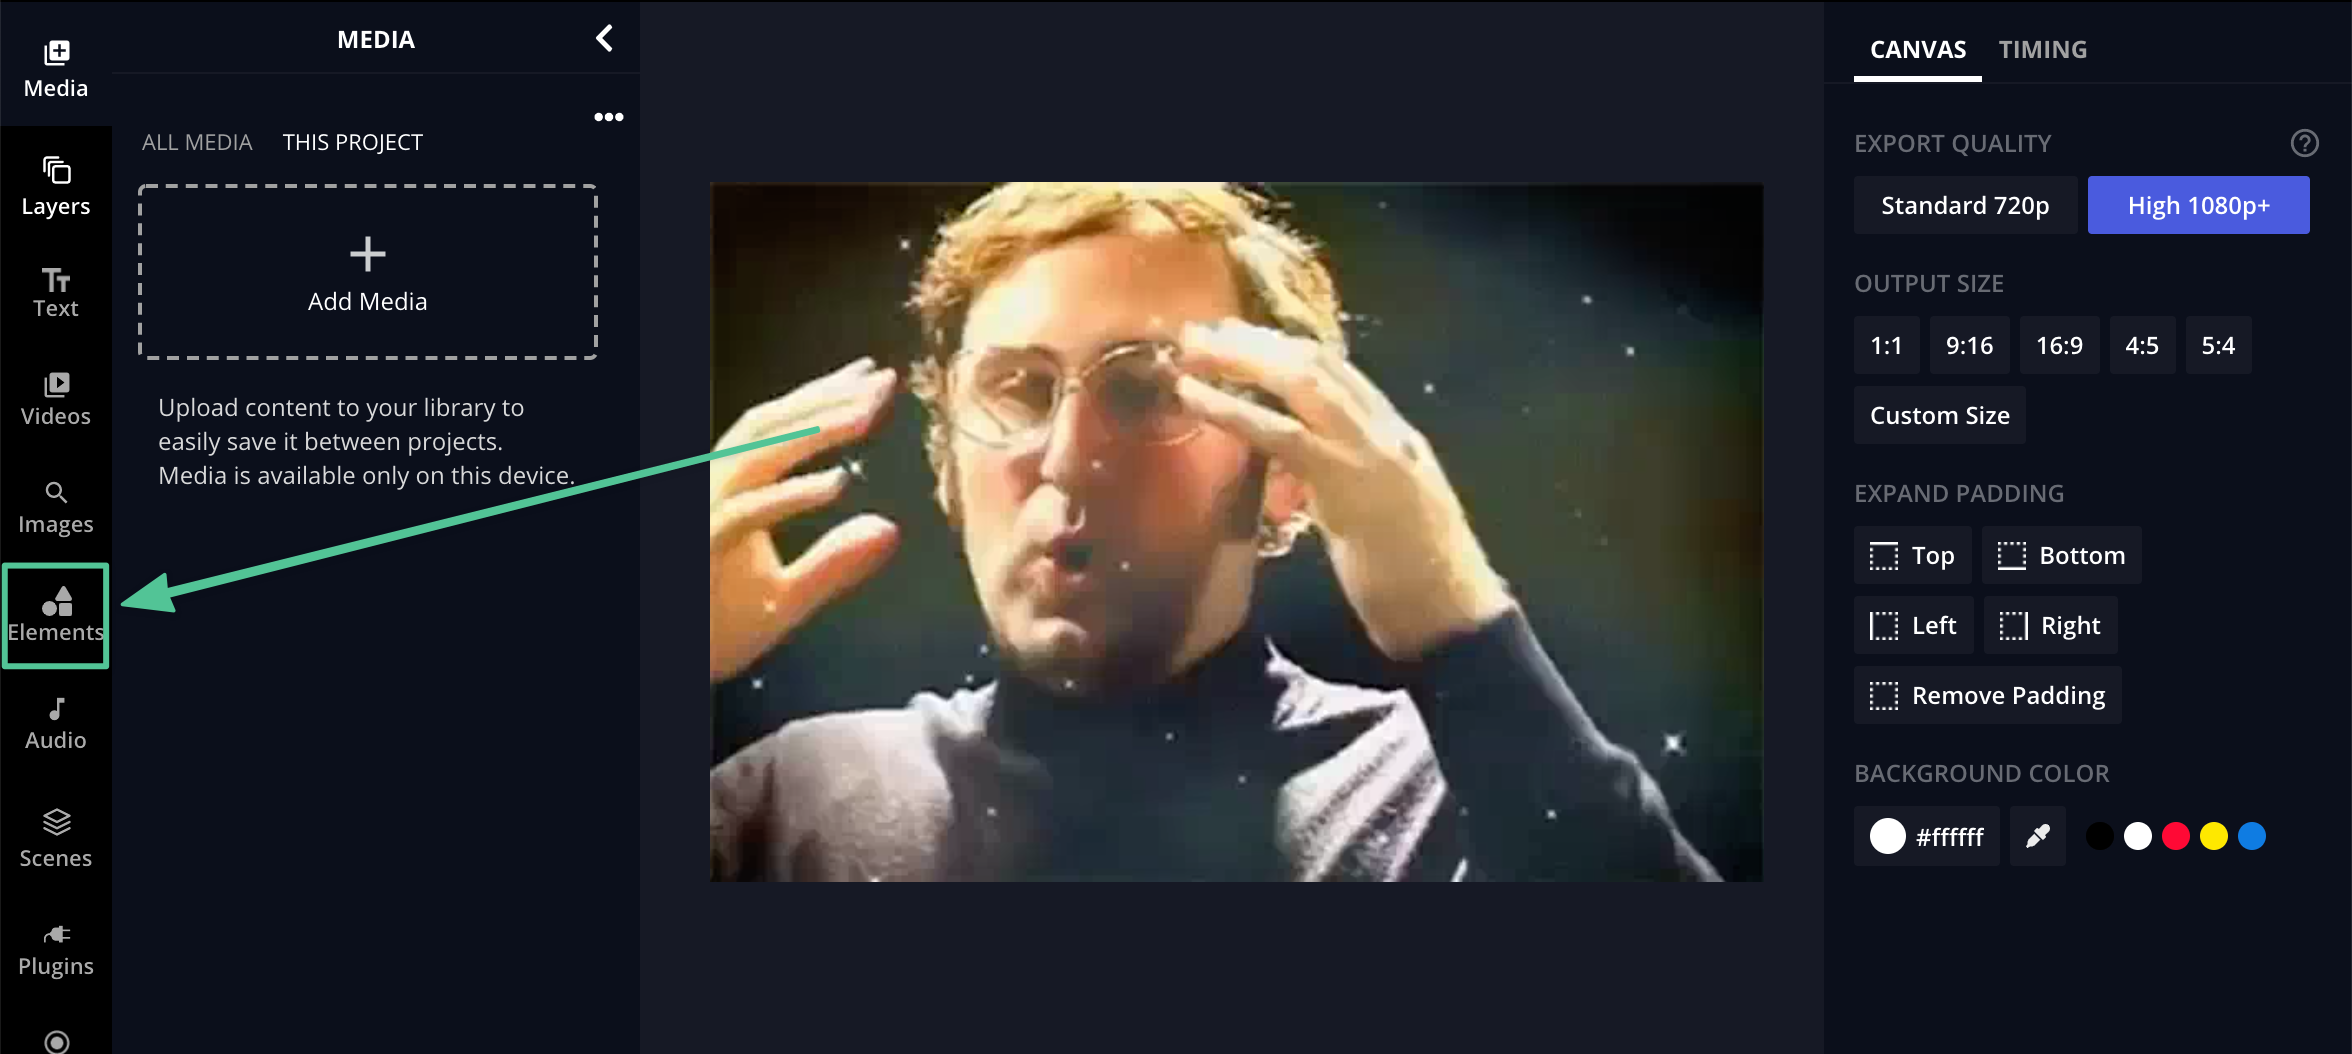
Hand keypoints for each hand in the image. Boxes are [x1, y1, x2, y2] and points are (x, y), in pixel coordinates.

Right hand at [709, 358, 900, 683]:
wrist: (675, 666)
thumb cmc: (714, 630)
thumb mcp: (786, 599)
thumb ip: (834, 563)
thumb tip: (890, 529)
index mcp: (732, 492)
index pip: (779, 430)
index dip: (824, 398)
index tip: (874, 377)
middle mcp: (715, 490)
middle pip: (770, 425)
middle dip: (827, 398)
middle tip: (883, 379)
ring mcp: (706, 513)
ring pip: (759, 455)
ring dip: (815, 430)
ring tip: (869, 414)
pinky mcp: (703, 545)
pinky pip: (748, 513)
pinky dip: (792, 494)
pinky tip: (838, 484)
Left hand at [1173, 319, 1513, 659]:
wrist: (1450, 614)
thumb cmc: (1418, 580)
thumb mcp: (1381, 514)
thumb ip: (1344, 481)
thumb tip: (1297, 466)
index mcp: (1396, 437)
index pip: (1338, 373)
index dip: (1283, 349)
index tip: (1239, 337)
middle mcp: (1386, 431)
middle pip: (1316, 363)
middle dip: (1256, 342)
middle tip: (1201, 331)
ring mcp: (1370, 450)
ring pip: (1302, 382)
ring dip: (1242, 360)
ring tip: (1192, 352)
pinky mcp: (1346, 481)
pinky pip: (1281, 433)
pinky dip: (1234, 411)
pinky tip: (1196, 400)